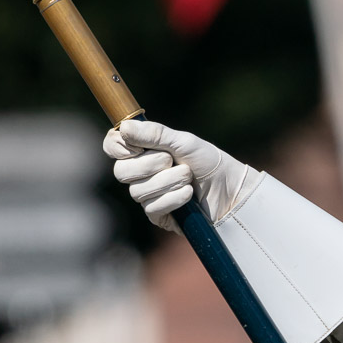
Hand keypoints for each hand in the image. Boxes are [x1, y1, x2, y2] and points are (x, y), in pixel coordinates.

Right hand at [103, 118, 262, 232]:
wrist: (230, 190)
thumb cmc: (208, 161)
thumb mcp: (183, 142)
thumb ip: (154, 135)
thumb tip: (124, 127)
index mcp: (143, 149)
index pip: (113, 145)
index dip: (117, 146)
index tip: (135, 147)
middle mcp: (141, 172)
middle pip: (121, 172)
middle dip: (148, 165)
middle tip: (171, 160)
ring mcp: (148, 194)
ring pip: (137, 191)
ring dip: (167, 181)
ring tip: (188, 177)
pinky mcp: (158, 214)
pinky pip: (152, 208)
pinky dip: (172, 199)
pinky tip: (188, 195)